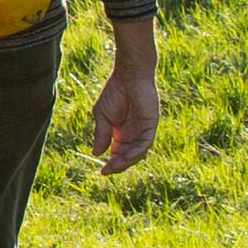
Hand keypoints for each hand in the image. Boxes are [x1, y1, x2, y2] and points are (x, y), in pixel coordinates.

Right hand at [90, 21, 163, 173]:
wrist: (128, 76)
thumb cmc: (114, 92)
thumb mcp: (102, 116)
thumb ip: (101, 134)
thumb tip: (96, 153)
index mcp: (121, 132)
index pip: (118, 153)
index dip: (111, 163)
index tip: (102, 172)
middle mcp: (133, 134)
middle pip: (128, 156)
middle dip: (118, 165)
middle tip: (107, 171)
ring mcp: (143, 130)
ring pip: (137, 153)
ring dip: (126, 161)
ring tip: (114, 166)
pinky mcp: (151, 125)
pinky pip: (145, 143)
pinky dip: (136, 152)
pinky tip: (125, 156)